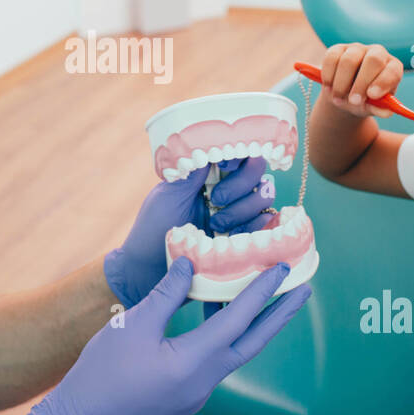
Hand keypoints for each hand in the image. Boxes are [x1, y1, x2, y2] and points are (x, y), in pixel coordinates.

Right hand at [18, 257, 311, 414]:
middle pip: (253, 342)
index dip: (261, 291)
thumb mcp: (133, 324)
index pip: (238, 320)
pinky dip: (224, 335)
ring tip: (265, 297)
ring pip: (235, 352)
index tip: (283, 268)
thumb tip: (190, 264)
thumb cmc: (102, 373)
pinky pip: (215, 360)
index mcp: (194, 362)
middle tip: (304, 289)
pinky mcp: (186, 396)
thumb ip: (167, 293)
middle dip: (279, 315)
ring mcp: (197, 392)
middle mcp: (205, 381)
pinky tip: (217, 315)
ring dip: (252, 324)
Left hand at [105, 157, 275, 308]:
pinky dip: (258, 226)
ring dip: (243, 209)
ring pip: (263, 196)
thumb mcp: (169, 195)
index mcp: (206, 174)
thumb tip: (213, 143)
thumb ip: (193, 171)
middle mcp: (226, 189)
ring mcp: (237, 213)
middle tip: (216, 199)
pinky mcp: (243, 237)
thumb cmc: (152, 229)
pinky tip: (237, 234)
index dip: (238, 153)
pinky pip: (265, 224)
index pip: (235, 151)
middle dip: (241, 184)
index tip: (224, 165)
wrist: (148, 271)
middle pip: (257, 171)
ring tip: (216, 226)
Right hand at [319, 42, 403, 118]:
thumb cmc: (364, 100)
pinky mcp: (338, 49)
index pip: (392, 70)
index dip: (383, 82)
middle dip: (362, 83)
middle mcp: (378, 53)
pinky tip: (329, 88)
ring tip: (338, 99)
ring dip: (341, 84)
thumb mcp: (372, 107)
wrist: (345, 95)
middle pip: (373, 60)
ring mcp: (357, 49)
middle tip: (353, 101)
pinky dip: (329, 76)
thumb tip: (387, 112)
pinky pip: (332, 58)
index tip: (372, 95)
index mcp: (392, 67)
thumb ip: (379, 109)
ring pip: (349, 60)